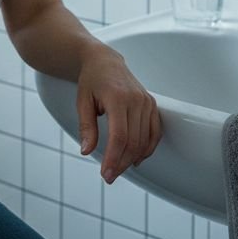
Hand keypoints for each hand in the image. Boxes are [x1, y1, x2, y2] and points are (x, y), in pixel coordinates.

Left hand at [75, 46, 161, 183]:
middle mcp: (136, 100)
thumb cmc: (91, 81)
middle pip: (133, 142)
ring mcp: (146, 102)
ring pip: (145, 140)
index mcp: (117, 98)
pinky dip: (148, 148)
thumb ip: (86, 127)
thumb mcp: (82, 102)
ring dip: (133, 159)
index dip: (114, 159)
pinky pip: (155, 132)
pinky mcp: (152, 105)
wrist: (104, 62)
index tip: (106, 174)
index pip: (119, 136)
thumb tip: (86, 151)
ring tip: (119, 169)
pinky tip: (136, 159)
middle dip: (121, 163)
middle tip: (109, 176)